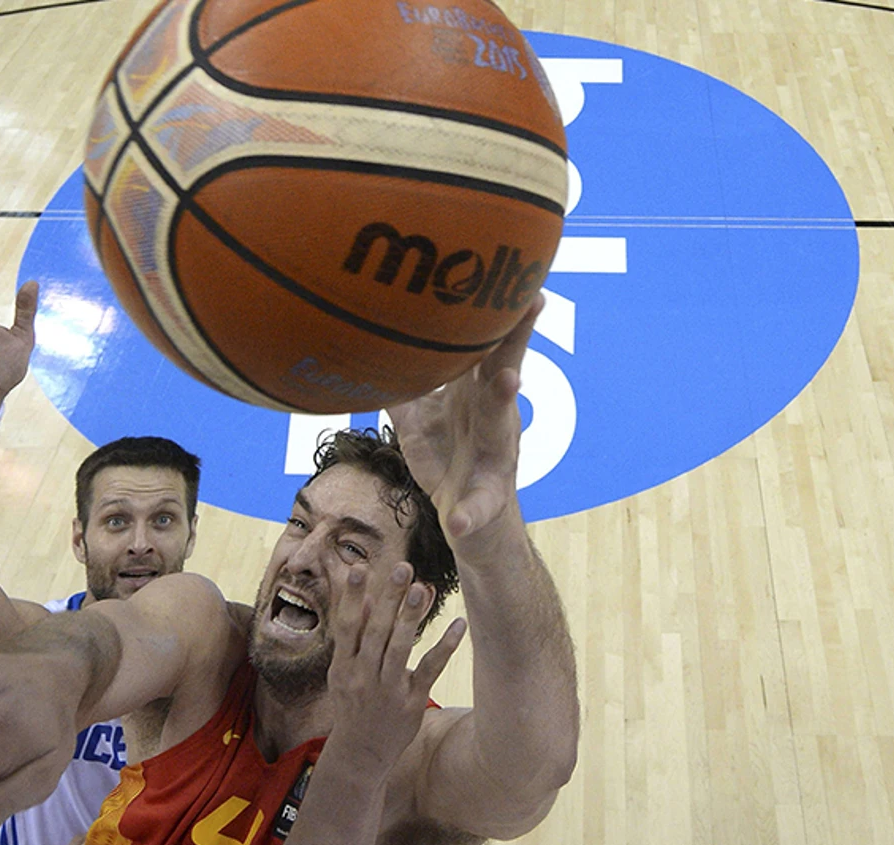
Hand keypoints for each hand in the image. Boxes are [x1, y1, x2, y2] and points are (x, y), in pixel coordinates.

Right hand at [324, 561, 467, 772]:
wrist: (361, 753)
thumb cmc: (353, 705)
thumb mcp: (344, 672)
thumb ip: (354, 636)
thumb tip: (367, 597)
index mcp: (343, 666)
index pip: (346, 625)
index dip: (352, 596)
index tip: (359, 567)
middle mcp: (363, 676)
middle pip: (376, 631)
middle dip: (389, 599)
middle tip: (402, 567)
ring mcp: (388, 690)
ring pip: (399, 648)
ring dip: (411, 618)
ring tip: (423, 587)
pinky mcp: (412, 702)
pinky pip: (429, 670)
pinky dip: (444, 647)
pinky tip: (458, 625)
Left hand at [386, 298, 543, 555]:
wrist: (473, 527)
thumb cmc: (449, 462)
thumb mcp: (420, 422)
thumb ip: (401, 386)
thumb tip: (361, 350)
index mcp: (476, 398)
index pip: (486, 346)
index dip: (492, 311)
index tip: (497, 268)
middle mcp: (494, 420)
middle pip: (505, 370)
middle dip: (517, 337)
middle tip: (532, 299)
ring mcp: (496, 459)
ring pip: (503, 426)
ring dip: (506, 402)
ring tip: (510, 380)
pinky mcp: (485, 503)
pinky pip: (476, 508)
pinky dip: (468, 512)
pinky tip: (457, 519)